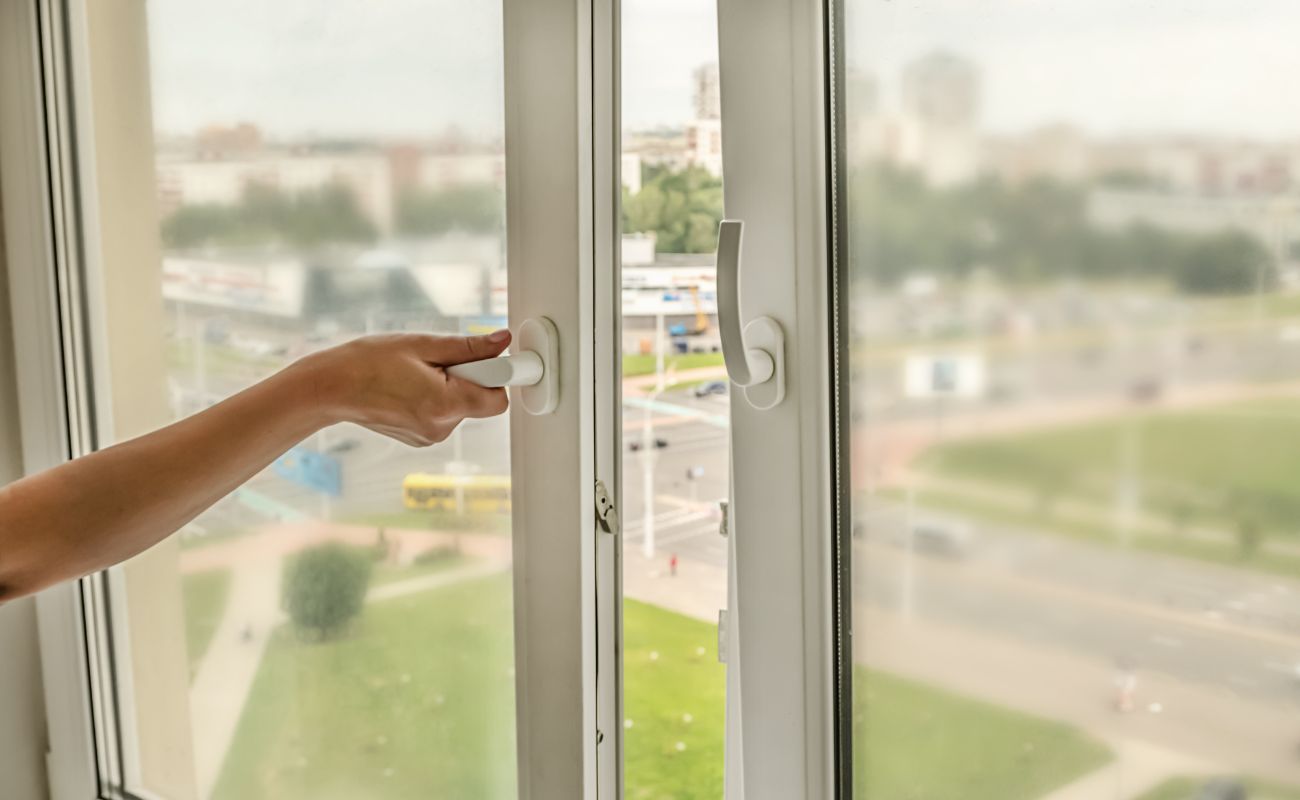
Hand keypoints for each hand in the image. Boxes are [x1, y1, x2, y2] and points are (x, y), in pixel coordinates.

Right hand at [292, 330, 511, 445]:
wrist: (331, 388)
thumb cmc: (368, 362)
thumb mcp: (421, 344)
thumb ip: (467, 346)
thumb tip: (502, 341)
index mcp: (444, 404)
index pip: (499, 399)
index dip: (497, 375)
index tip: (493, 360)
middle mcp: (441, 427)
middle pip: (480, 400)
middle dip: (469, 377)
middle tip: (437, 362)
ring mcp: (430, 436)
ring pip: (462, 406)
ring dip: (450, 386)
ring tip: (415, 374)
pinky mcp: (421, 437)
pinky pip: (445, 413)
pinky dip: (436, 397)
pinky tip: (409, 387)